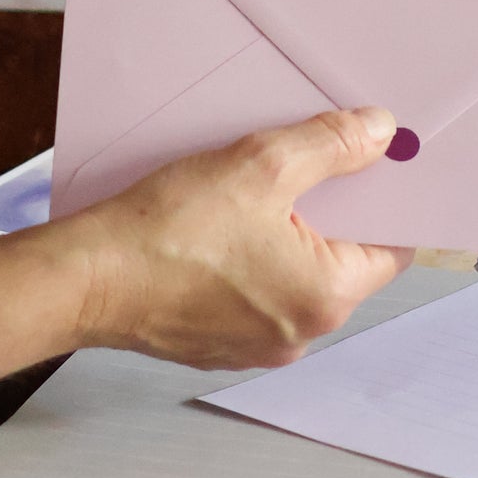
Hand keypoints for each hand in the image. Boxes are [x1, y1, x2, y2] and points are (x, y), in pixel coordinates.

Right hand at [68, 105, 412, 368]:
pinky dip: (249, 258)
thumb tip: (379, 133)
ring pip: (294, 275)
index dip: (383, 200)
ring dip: (284, 232)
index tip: (371, 164)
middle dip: (328, 209)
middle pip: (341, 259)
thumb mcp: (261, 164)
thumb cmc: (169, 231)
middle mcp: (299, 335)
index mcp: (325, 298)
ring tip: (252, 191)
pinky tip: (220, 225)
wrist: (87, 279)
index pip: (389, 247)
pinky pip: (255, 292)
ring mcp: (255, 345)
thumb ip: (330, 145)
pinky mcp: (216, 341)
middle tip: (304, 164)